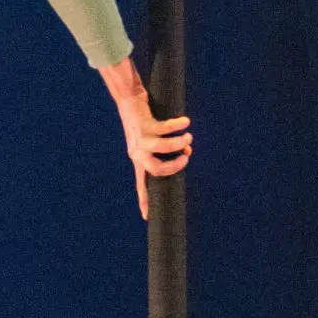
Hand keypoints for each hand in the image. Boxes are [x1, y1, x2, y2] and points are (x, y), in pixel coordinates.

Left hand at [99, 55, 193, 217]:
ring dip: (180, 143)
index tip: (146, 217)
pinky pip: (167, 128)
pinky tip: (186, 122)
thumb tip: (186, 152)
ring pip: (164, 147)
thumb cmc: (142, 120)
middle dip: (175, 166)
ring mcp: (141, 139)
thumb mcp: (153, 138)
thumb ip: (168, 149)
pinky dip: (178, 125)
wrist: (128, 100)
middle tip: (186, 158)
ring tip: (188, 138)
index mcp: (137, 158)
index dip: (144, 201)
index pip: (140, 184)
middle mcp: (137, 151)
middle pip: (156, 169)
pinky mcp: (145, 125)